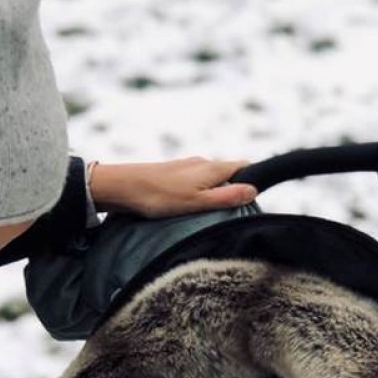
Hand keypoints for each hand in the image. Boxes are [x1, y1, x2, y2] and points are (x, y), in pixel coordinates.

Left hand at [89, 156, 257, 217]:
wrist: (123, 187)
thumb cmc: (160, 197)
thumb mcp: (198, 202)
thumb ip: (227, 197)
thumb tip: (253, 190)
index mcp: (213, 168)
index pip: (244, 167)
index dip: (252, 181)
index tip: (253, 200)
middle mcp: (202, 163)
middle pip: (228, 174)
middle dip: (233, 190)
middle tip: (230, 215)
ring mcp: (187, 167)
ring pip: (211, 179)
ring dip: (214, 194)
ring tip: (207, 215)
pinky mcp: (173, 174)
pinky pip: (195, 183)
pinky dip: (198, 194)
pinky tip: (188, 208)